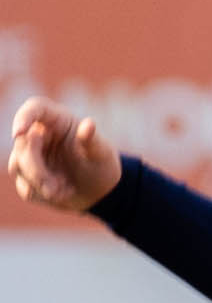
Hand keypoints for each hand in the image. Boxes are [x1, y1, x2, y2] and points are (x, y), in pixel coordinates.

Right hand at [8, 97, 122, 213]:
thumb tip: (88, 125)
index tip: (19, 133)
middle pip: (22, 143)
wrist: (99, 190)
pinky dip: (45, 194)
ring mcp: (29, 155)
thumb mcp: (102, 153)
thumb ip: (91, 140)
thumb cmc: (102, 164)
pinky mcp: (26, 176)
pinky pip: (26, 186)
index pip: (35, 108)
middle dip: (35, 169)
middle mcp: (39, 135)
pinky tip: (65, 193)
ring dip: (41, 183)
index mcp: (58, 121)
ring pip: (18, 166)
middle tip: (54, 187)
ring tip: (67, 190)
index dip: (23, 117)